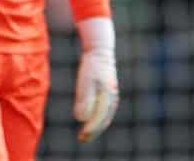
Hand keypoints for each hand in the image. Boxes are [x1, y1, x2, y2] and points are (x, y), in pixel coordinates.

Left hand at [74, 18, 117, 142]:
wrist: (100, 52)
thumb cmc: (91, 66)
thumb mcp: (85, 80)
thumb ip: (84, 98)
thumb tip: (81, 119)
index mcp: (108, 97)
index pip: (99, 118)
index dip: (91, 129)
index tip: (82, 136)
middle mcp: (112, 99)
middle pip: (103, 120)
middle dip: (93, 131)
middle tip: (82, 140)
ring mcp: (111, 97)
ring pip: (104, 117)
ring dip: (95, 127)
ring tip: (85, 135)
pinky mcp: (108, 95)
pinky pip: (104, 111)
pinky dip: (98, 119)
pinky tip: (89, 123)